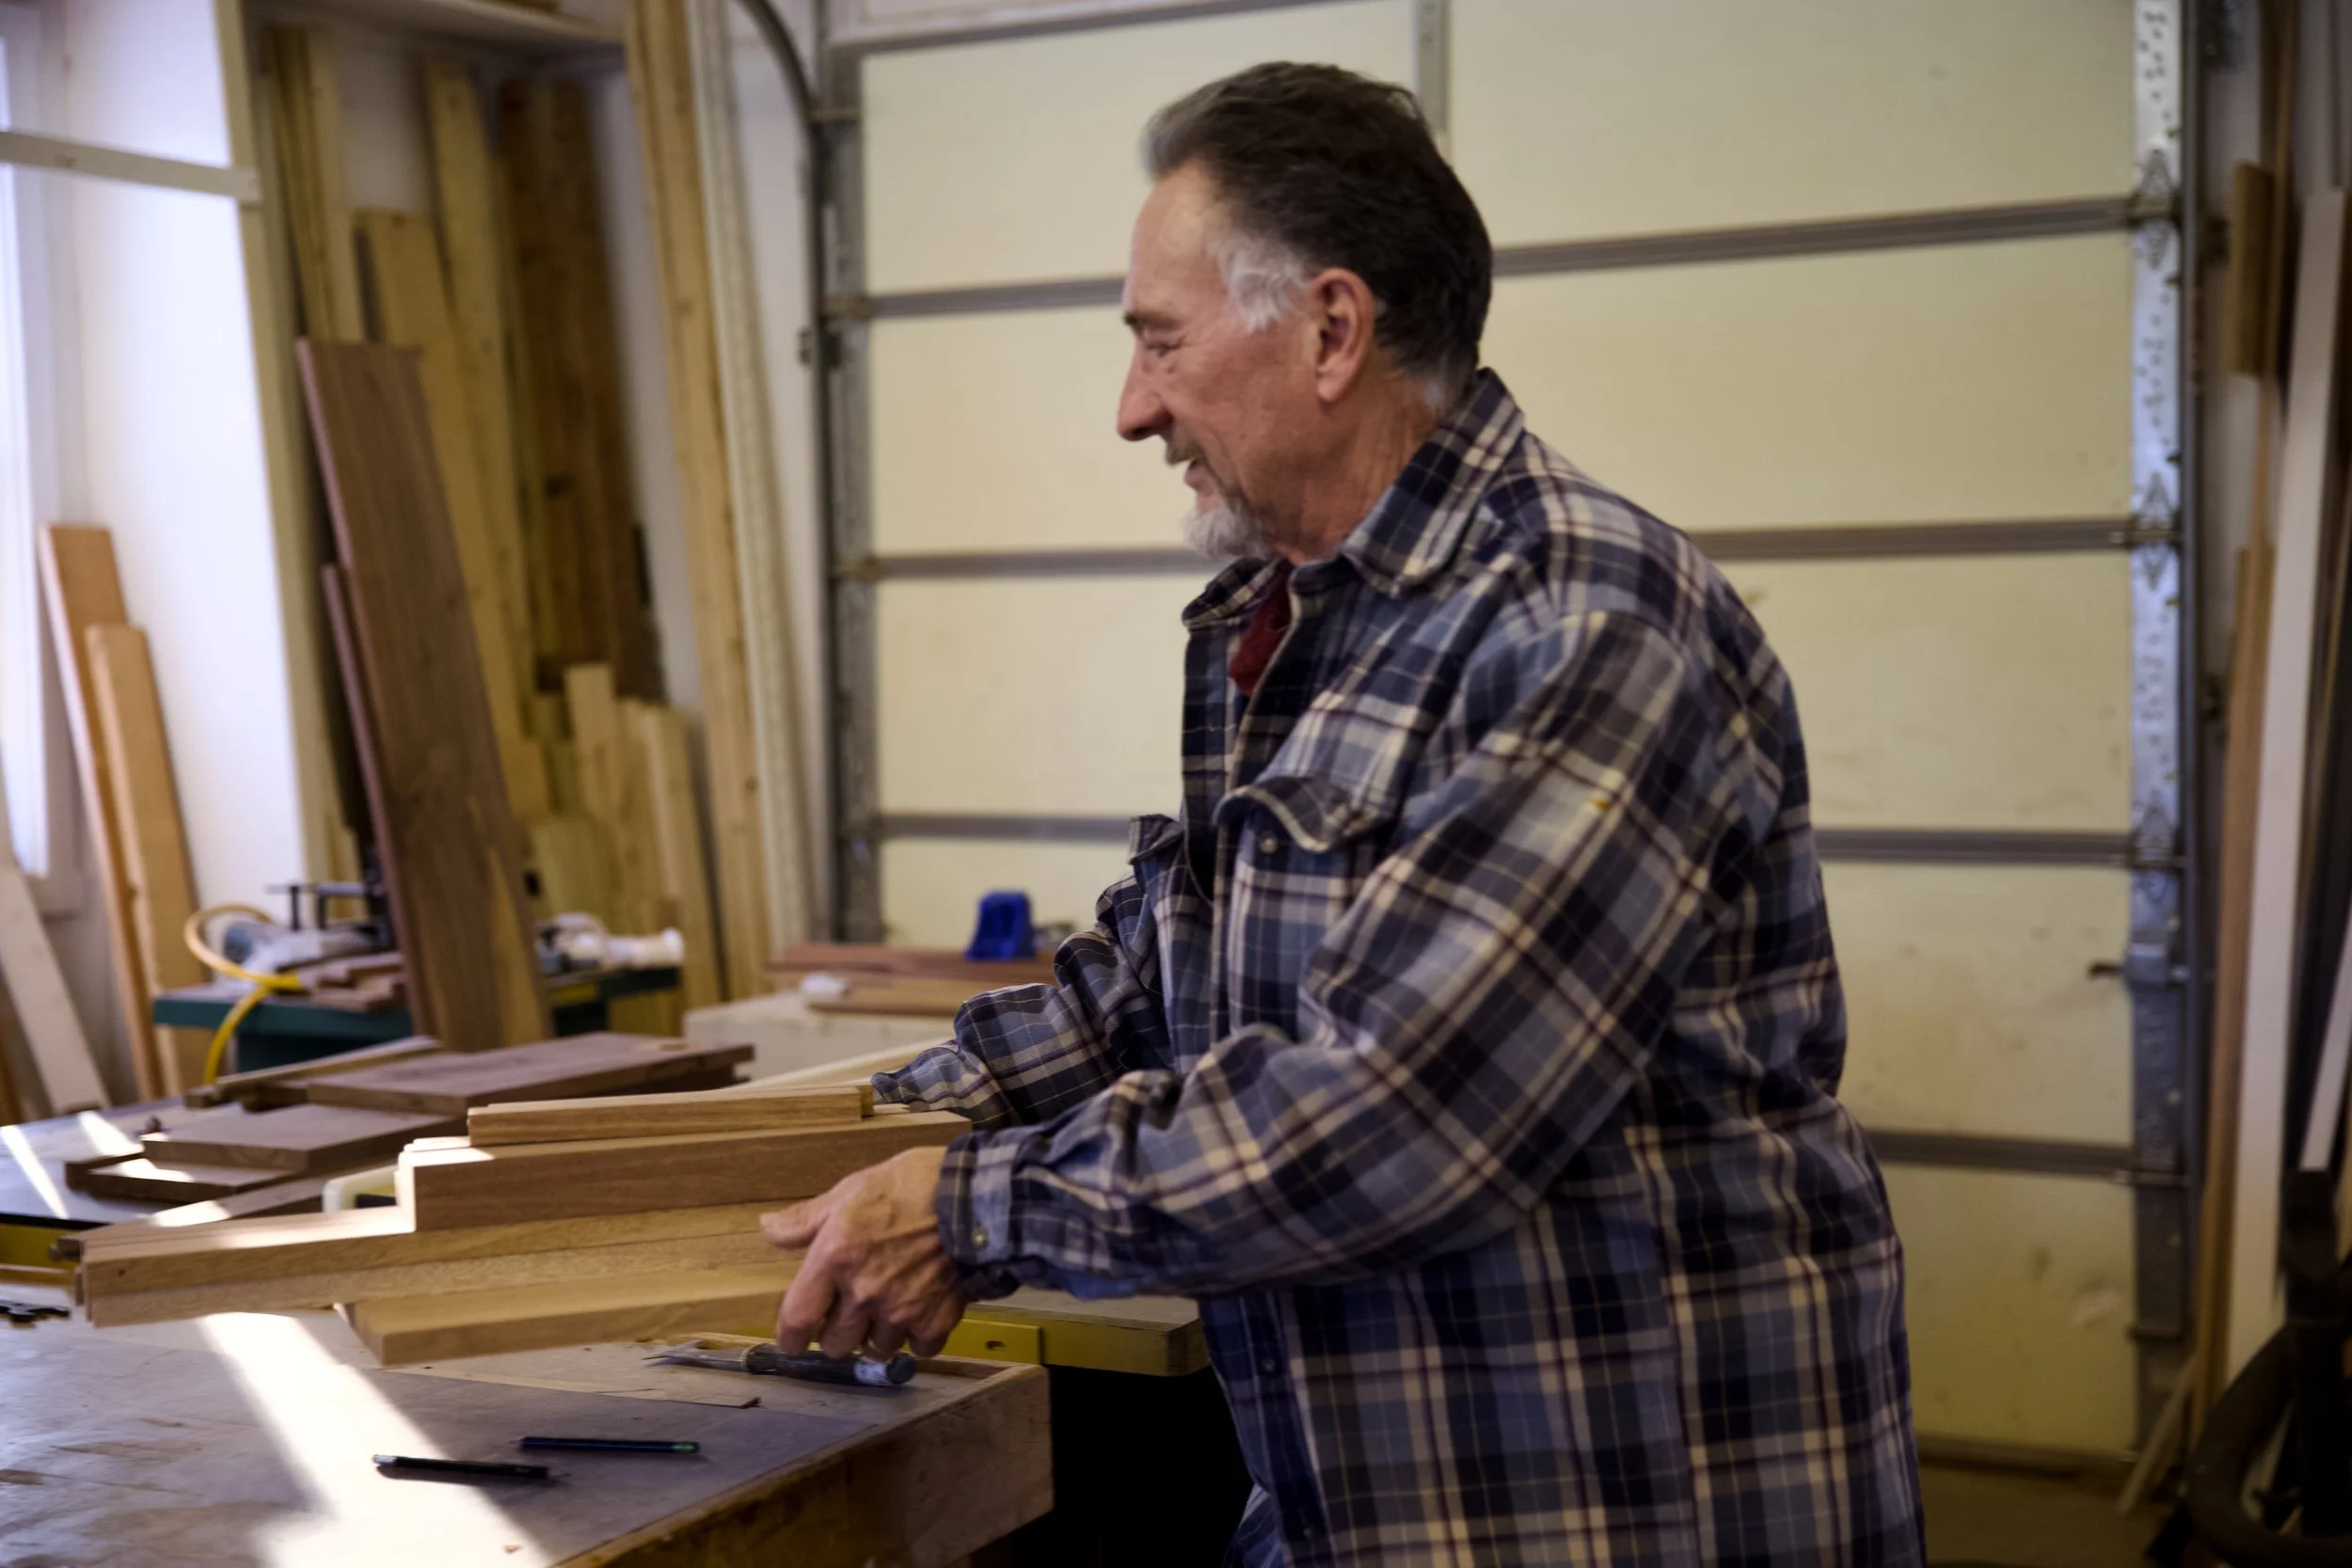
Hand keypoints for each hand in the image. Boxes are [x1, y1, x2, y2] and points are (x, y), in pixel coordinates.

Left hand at [762, 1146, 967, 1358]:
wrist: (974, 1196)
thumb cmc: (911, 1185)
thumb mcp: (852, 1190)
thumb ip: (807, 1218)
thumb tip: (768, 1230)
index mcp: (835, 1259)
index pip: (797, 1319)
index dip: (790, 1338)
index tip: (793, 1341)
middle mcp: (863, 1293)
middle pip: (835, 1344)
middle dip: (836, 1334)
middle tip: (847, 1316)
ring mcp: (902, 1311)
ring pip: (876, 1350)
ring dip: (876, 1337)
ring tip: (885, 1314)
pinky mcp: (936, 1319)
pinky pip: (918, 1348)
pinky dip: (916, 1338)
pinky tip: (919, 1315)